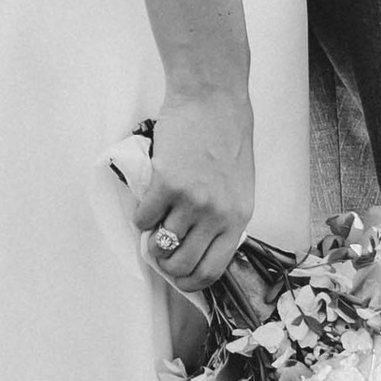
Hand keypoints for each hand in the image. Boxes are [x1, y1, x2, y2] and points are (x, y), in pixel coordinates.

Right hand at [129, 77, 256, 293]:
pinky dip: (141, 216)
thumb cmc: (226, 137)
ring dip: (151, 239)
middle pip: (181, 265)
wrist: (212, 98)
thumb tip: (197, 248)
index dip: (190, 282)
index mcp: (238, 217)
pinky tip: (149, 200)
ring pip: (160, 245)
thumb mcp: (238, 185)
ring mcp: (191, 200)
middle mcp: (217, 214)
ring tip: (154, 223)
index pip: (212, 271)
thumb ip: (222, 217)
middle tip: (160, 249)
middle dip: (165, 264)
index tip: (178, 278)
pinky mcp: (166, 184)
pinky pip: (143, 219)